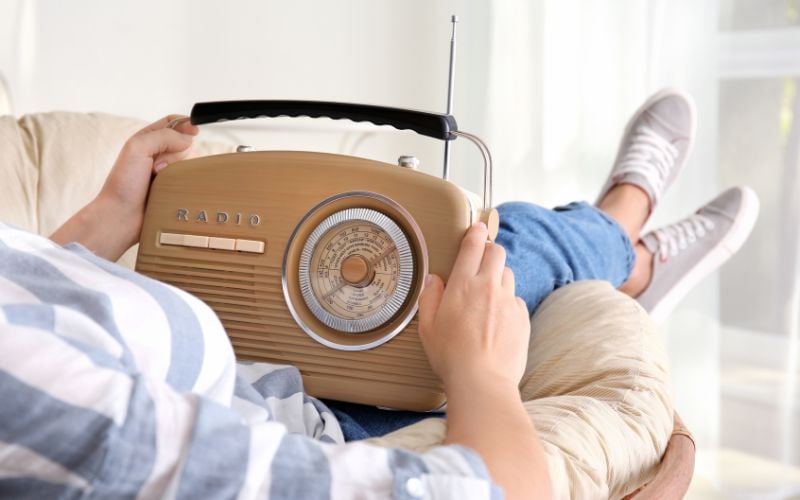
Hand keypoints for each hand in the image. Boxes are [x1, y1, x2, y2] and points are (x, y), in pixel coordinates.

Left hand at [97, 115, 198, 248]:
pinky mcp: (172, 189)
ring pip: (187, 162)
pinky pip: (188, 180)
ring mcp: (165, 172)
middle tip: (159, 164)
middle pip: (183, 142)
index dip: (185, 123)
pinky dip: (184, 182)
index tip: (195, 130)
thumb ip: (163, 136)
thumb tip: (187, 139)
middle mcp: (155, 154)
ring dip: (178, 168)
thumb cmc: (124, 184)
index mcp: (145, 140)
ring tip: (160, 178)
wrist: (121, 216)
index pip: (171, 123)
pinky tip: (170, 189)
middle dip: (178, 150)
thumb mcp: (138, 148)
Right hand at [418, 222, 548, 498]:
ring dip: (499, 278)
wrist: (483, 381)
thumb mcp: (428, 326)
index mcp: (463, 285)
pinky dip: (507, 303)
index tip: (476, 228)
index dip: (475, 233)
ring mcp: (509, 302)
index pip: (473, 246)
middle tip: (482, 259)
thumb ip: (430, 296)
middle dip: (490, 251)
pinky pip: (516, 301)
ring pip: (508, 276)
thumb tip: (435, 279)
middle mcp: (489, 287)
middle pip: (497, 253)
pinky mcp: (522, 318)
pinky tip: (497, 320)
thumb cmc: (451, 356)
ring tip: (487, 296)